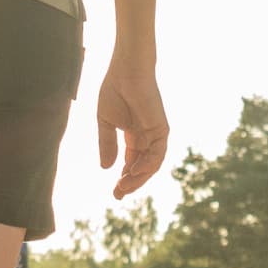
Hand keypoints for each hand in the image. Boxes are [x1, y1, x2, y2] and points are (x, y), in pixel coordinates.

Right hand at [96, 49, 169, 197]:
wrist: (126, 72)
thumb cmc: (115, 90)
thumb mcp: (106, 122)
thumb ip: (107, 144)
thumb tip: (106, 168)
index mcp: (134, 137)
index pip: (131, 164)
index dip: (123, 179)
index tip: (115, 194)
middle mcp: (147, 138)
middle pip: (141, 168)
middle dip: (130, 183)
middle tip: (118, 195)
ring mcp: (155, 135)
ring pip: (151, 165)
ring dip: (138, 178)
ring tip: (123, 187)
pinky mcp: (161, 130)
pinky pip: (157, 154)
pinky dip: (147, 165)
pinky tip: (134, 172)